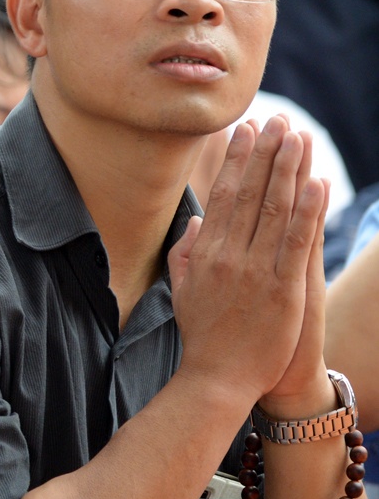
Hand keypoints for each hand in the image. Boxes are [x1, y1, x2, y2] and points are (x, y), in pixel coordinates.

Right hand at [172, 118, 328, 409]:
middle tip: (276, 119)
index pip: (224, 195)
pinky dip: (308, 210)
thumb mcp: (182, 290)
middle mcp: (228, 254)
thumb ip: (186, 253)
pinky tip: (317, 183)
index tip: (245, 130)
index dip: (237, 160)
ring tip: (298, 138)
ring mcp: (255, 270)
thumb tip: (196, 222)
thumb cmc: (202, 337)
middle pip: (249, 192)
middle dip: (264, 153)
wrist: (217, 379)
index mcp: (205, 252)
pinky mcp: (283, 288)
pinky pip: (297, 241)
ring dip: (288, 169)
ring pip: (274, 209)